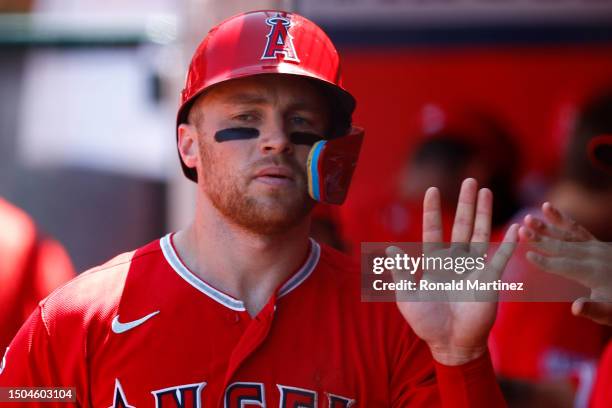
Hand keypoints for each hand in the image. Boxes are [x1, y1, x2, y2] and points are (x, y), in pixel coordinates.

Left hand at [392, 178, 517, 365]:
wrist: (450, 343)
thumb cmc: (426, 322)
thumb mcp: (407, 297)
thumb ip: (400, 273)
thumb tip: (389, 248)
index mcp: (434, 263)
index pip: (432, 230)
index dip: (432, 210)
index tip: (433, 189)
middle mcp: (454, 261)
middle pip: (461, 225)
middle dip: (465, 203)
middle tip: (470, 180)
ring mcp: (473, 268)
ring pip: (479, 234)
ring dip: (484, 213)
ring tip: (487, 191)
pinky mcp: (489, 279)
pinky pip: (500, 258)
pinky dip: (508, 243)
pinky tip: (515, 228)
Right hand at [520, 202, 611, 325]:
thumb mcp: (609, 312)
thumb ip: (593, 309)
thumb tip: (575, 308)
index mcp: (595, 273)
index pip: (566, 266)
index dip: (546, 262)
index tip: (527, 255)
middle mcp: (595, 255)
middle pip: (563, 246)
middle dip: (541, 239)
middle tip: (520, 232)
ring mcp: (596, 246)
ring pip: (567, 233)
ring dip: (546, 226)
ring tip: (528, 218)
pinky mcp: (595, 242)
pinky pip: (576, 228)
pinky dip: (561, 218)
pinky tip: (547, 207)